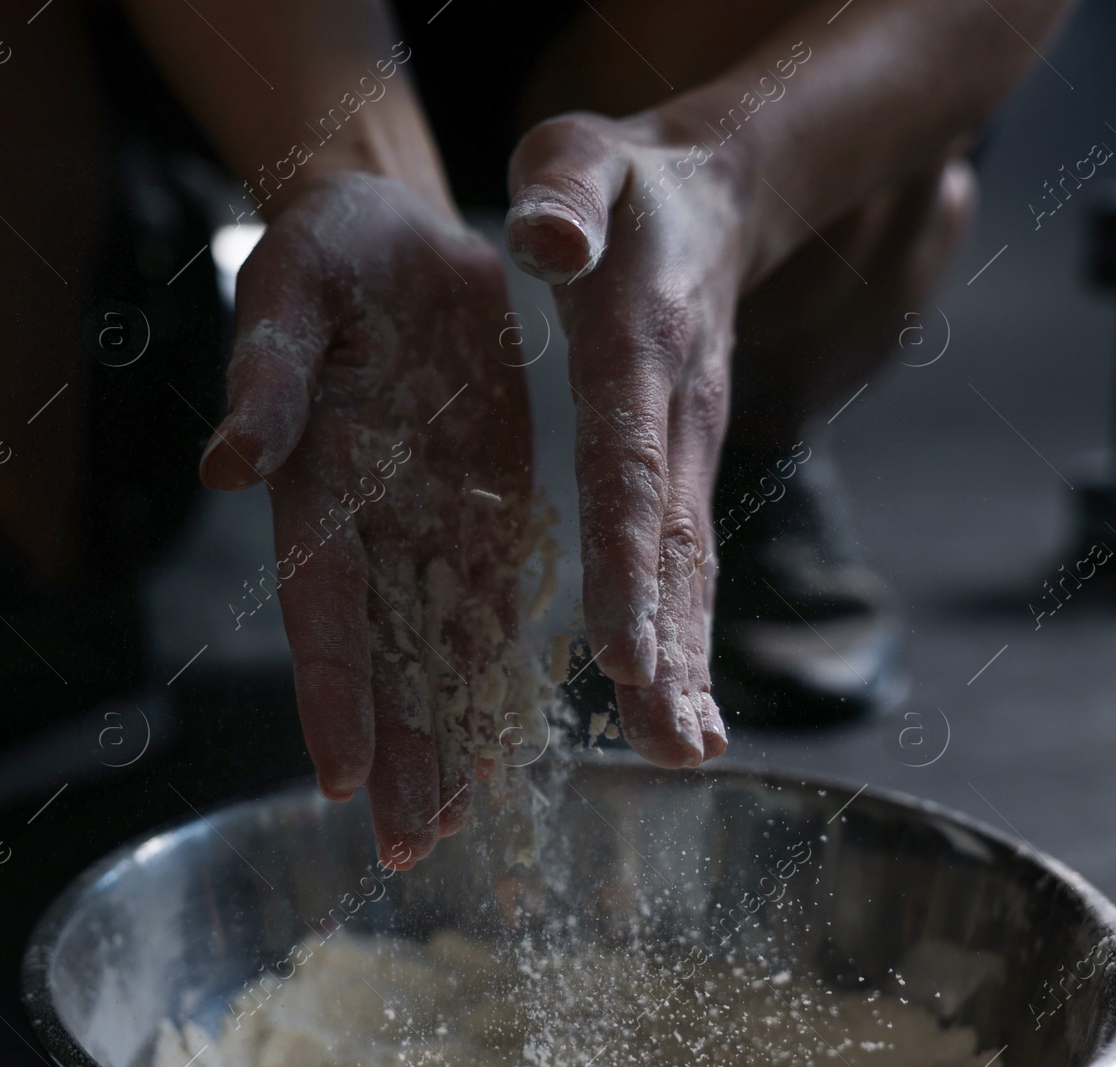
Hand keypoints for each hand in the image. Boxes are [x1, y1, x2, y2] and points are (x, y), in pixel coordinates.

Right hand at [200, 172, 534, 867]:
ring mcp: (432, 522)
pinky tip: (509, 739)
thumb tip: (227, 463)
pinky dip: (503, 673)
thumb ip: (268, 375)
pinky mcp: (491, 507)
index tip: (342, 778)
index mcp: (319, 480)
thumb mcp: (292, 290)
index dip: (332, 690)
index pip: (321, 605)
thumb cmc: (328, 253)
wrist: (402, 235)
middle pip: (382, 653)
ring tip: (455, 826)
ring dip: (447, 734)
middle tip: (410, 849)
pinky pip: (499, 603)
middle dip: (394, 749)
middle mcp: (372, 522)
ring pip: (440, 648)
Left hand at [505, 112, 752, 767]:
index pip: (629, 469)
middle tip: (668, 750)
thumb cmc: (621, 181)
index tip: (623, 654)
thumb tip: (546, 241)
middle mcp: (673, 417)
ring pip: (688, 569)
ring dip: (684, 664)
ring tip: (678, 757)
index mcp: (636, 352)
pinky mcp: (677, 468)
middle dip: (671, 649)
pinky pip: (678, 563)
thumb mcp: (581, 157)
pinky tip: (671, 712)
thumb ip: (567, 194)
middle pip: (674, 546)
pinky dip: (679, 639)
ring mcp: (686, 450)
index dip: (626, 562)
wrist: (712, 192)